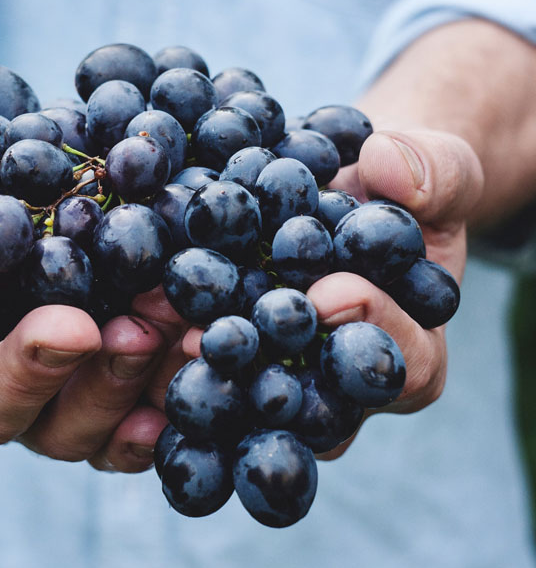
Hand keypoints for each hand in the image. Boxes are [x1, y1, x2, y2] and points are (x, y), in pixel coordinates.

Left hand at [179, 126, 483, 457]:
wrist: (348, 189)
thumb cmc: (402, 189)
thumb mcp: (438, 170)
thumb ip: (434, 172)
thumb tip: (388, 167)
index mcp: (410, 352)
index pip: (403, 364)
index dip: (372, 330)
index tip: (332, 291)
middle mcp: (339, 384)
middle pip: (309, 400)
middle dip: (263, 366)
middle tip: (216, 337)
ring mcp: (280, 374)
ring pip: (244, 391)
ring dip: (198, 364)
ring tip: (156, 329)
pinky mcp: (230, 352)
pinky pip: (200, 359)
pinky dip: (163, 338)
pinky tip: (129, 313)